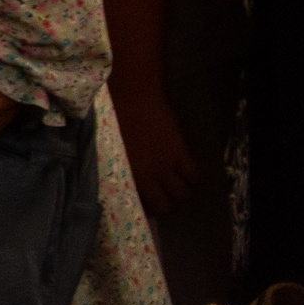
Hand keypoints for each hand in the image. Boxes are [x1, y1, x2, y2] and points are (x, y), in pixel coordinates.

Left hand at [110, 79, 198, 215]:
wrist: (131, 95)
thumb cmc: (112, 116)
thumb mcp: (109, 147)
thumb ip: (118, 166)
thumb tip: (120, 178)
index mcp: (127, 173)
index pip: (142, 204)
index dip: (147, 209)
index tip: (146, 205)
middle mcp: (148, 175)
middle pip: (166, 204)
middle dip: (165, 204)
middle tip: (162, 196)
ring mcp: (167, 165)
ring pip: (183, 193)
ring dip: (181, 193)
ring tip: (176, 186)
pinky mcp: (180, 152)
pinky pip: (194, 175)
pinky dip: (193, 177)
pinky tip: (187, 173)